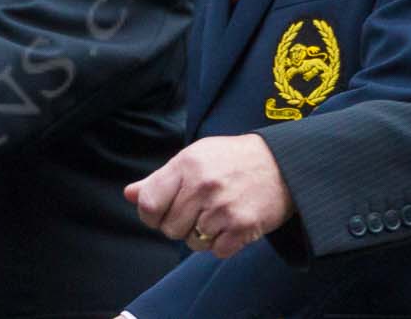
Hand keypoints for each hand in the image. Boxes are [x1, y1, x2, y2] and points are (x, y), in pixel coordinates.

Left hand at [124, 133, 292, 260]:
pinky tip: (230, 225)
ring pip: (193, 243)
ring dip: (201, 236)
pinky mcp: (243, 226)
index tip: (159, 214)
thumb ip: (159, 179)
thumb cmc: (230, 159)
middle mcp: (202, 187)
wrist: (281, 164)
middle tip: (194, 213)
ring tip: (214, 216)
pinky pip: (217, 251)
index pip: (149, 204)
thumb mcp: (192, 158)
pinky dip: (221, 244)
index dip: (150, 215)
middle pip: (170, 228)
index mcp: (185, 166)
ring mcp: (223, 208)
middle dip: (178, 226)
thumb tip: (129, 195)